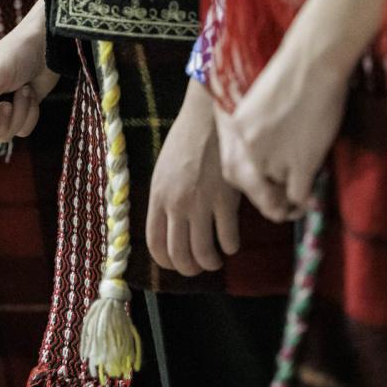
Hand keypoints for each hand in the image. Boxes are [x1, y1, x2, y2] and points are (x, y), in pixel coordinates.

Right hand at [0, 0, 57, 145]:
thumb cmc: (17, 51)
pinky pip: (23, 129)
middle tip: (7, 105)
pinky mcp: (20, 111)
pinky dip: (31, 114)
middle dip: (0, 123)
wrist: (47, 45)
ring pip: (7, 133)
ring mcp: (1, 108)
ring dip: (20, 113)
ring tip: (23, 90)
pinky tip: (31, 94)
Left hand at [147, 78, 241, 276]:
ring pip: (203, 252)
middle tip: (199, 267)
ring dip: (211, 263)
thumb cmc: (187, 140)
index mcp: (158, 196)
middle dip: (189, 269)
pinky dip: (230, 246)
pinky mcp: (225, 199)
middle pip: (178, 254)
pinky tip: (232, 243)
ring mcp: (201, 203)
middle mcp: (176, 204)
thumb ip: (165, 199)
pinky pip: (227, 237)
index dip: (166, 262)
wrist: (209, 117)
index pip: (155, 243)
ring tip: (216, 260)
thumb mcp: (164, 170)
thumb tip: (170, 227)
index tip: (176, 264)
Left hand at [215, 40, 349, 221]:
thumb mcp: (256, 103)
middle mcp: (249, 147)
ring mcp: (273, 157)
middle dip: (268, 197)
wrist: (312, 66)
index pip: (233, 171)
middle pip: (253, 186)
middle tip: (282, 201)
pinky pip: (298, 195)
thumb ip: (253, 129)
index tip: (263, 186)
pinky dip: (304, 200)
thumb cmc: (291, 76)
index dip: (249, 183)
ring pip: (278, 191)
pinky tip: (311, 198)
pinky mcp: (300, 162)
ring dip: (289, 195)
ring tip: (298, 197)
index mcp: (235, 130)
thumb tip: (265, 152)